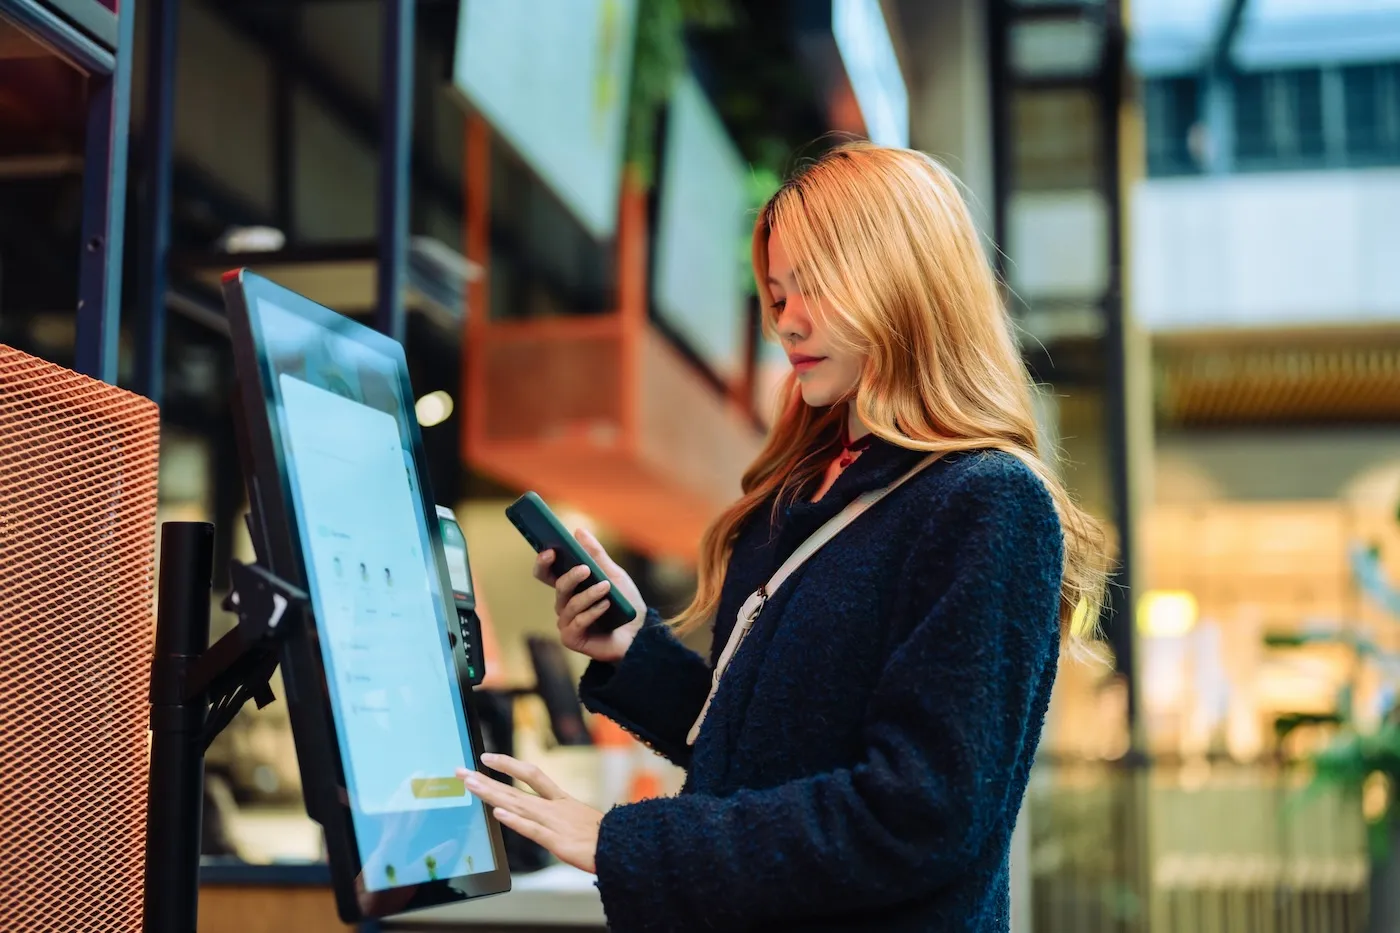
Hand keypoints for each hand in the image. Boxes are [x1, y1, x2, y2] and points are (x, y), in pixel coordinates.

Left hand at [460, 754, 602, 873]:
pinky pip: (533, 830)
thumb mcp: (582, 820)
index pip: (531, 774)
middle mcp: (555, 807)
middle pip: (515, 788)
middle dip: (486, 779)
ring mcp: (555, 823)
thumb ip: (561, 817)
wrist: (627, 847)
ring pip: (518, 804)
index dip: (508, 764)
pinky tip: (498, 814)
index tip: (487, 758)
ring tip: (470, 785)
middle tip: (462, 771)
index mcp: (562, 800)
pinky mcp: (558, 842)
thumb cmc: (607, 838)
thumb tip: (544, 818)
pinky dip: (515, 821)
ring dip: (492, 794)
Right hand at [533, 529, 645, 663]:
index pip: (547, 573)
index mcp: (570, 587)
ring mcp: (566, 622)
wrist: (640, 633)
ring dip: (589, 594)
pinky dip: (593, 612)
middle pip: (559, 586)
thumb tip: (578, 531)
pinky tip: (606, 605)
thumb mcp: (613, 574)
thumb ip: (596, 554)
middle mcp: (564, 604)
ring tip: (606, 587)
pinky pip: (578, 622)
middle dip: (570, 576)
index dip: (543, 562)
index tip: (550, 551)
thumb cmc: (625, 604)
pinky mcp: (571, 638)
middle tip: (584, 568)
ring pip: (570, 604)